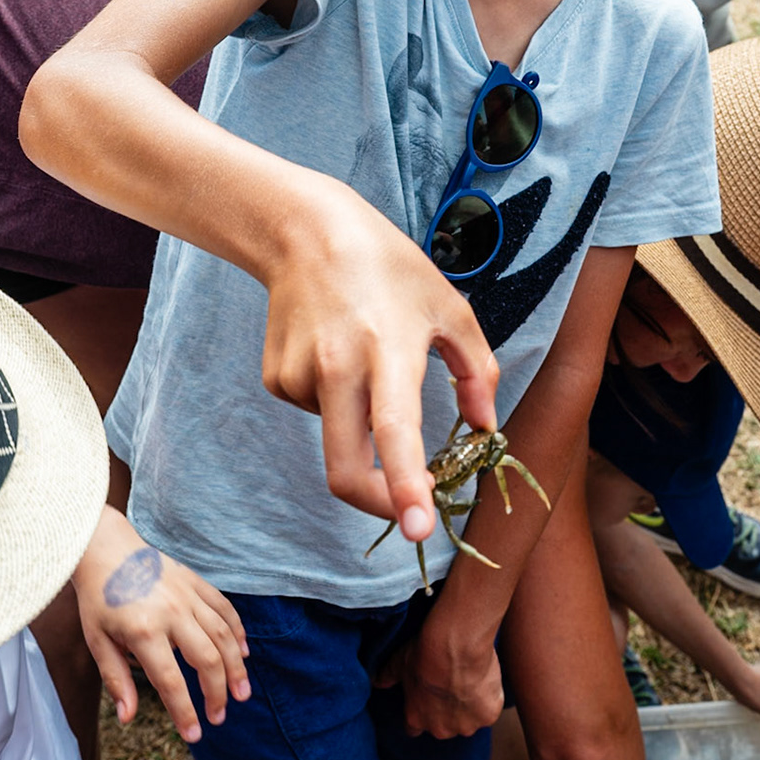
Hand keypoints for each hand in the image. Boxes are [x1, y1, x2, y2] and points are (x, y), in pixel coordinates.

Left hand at [73, 506, 247, 743]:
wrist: (106, 548)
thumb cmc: (98, 597)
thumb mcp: (98, 641)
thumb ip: (116, 679)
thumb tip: (127, 717)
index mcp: (143, 630)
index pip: (170, 681)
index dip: (184, 711)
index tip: (194, 733)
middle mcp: (171, 612)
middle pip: (207, 660)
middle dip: (218, 693)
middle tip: (219, 716)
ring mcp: (187, 595)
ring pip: (223, 635)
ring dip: (236, 667)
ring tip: (242, 692)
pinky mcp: (196, 582)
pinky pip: (224, 609)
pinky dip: (237, 631)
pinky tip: (243, 652)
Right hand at [259, 194, 499, 541]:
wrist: (305, 232)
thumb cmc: (388, 267)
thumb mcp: (449, 307)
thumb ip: (475, 371)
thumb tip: (484, 427)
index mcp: (388, 350)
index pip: (395, 430)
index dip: (404, 486)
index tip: (418, 527)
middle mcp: (337, 368)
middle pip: (345, 470)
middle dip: (378, 503)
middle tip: (408, 508)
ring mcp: (300, 375)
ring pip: (338, 437)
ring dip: (361, 423)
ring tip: (366, 357)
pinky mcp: (276, 379)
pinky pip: (315, 413)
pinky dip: (334, 402)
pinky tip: (336, 353)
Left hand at [375, 626, 503, 738]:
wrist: (455, 645)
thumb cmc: (425, 652)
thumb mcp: (400, 662)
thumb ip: (388, 674)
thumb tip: (377, 680)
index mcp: (416, 718)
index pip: (415, 728)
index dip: (422, 712)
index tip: (427, 699)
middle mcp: (440, 729)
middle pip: (444, 727)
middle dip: (447, 712)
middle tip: (451, 686)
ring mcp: (466, 725)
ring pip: (469, 721)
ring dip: (469, 707)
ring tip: (469, 681)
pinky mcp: (487, 716)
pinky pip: (489, 710)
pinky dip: (489, 698)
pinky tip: (484, 679)